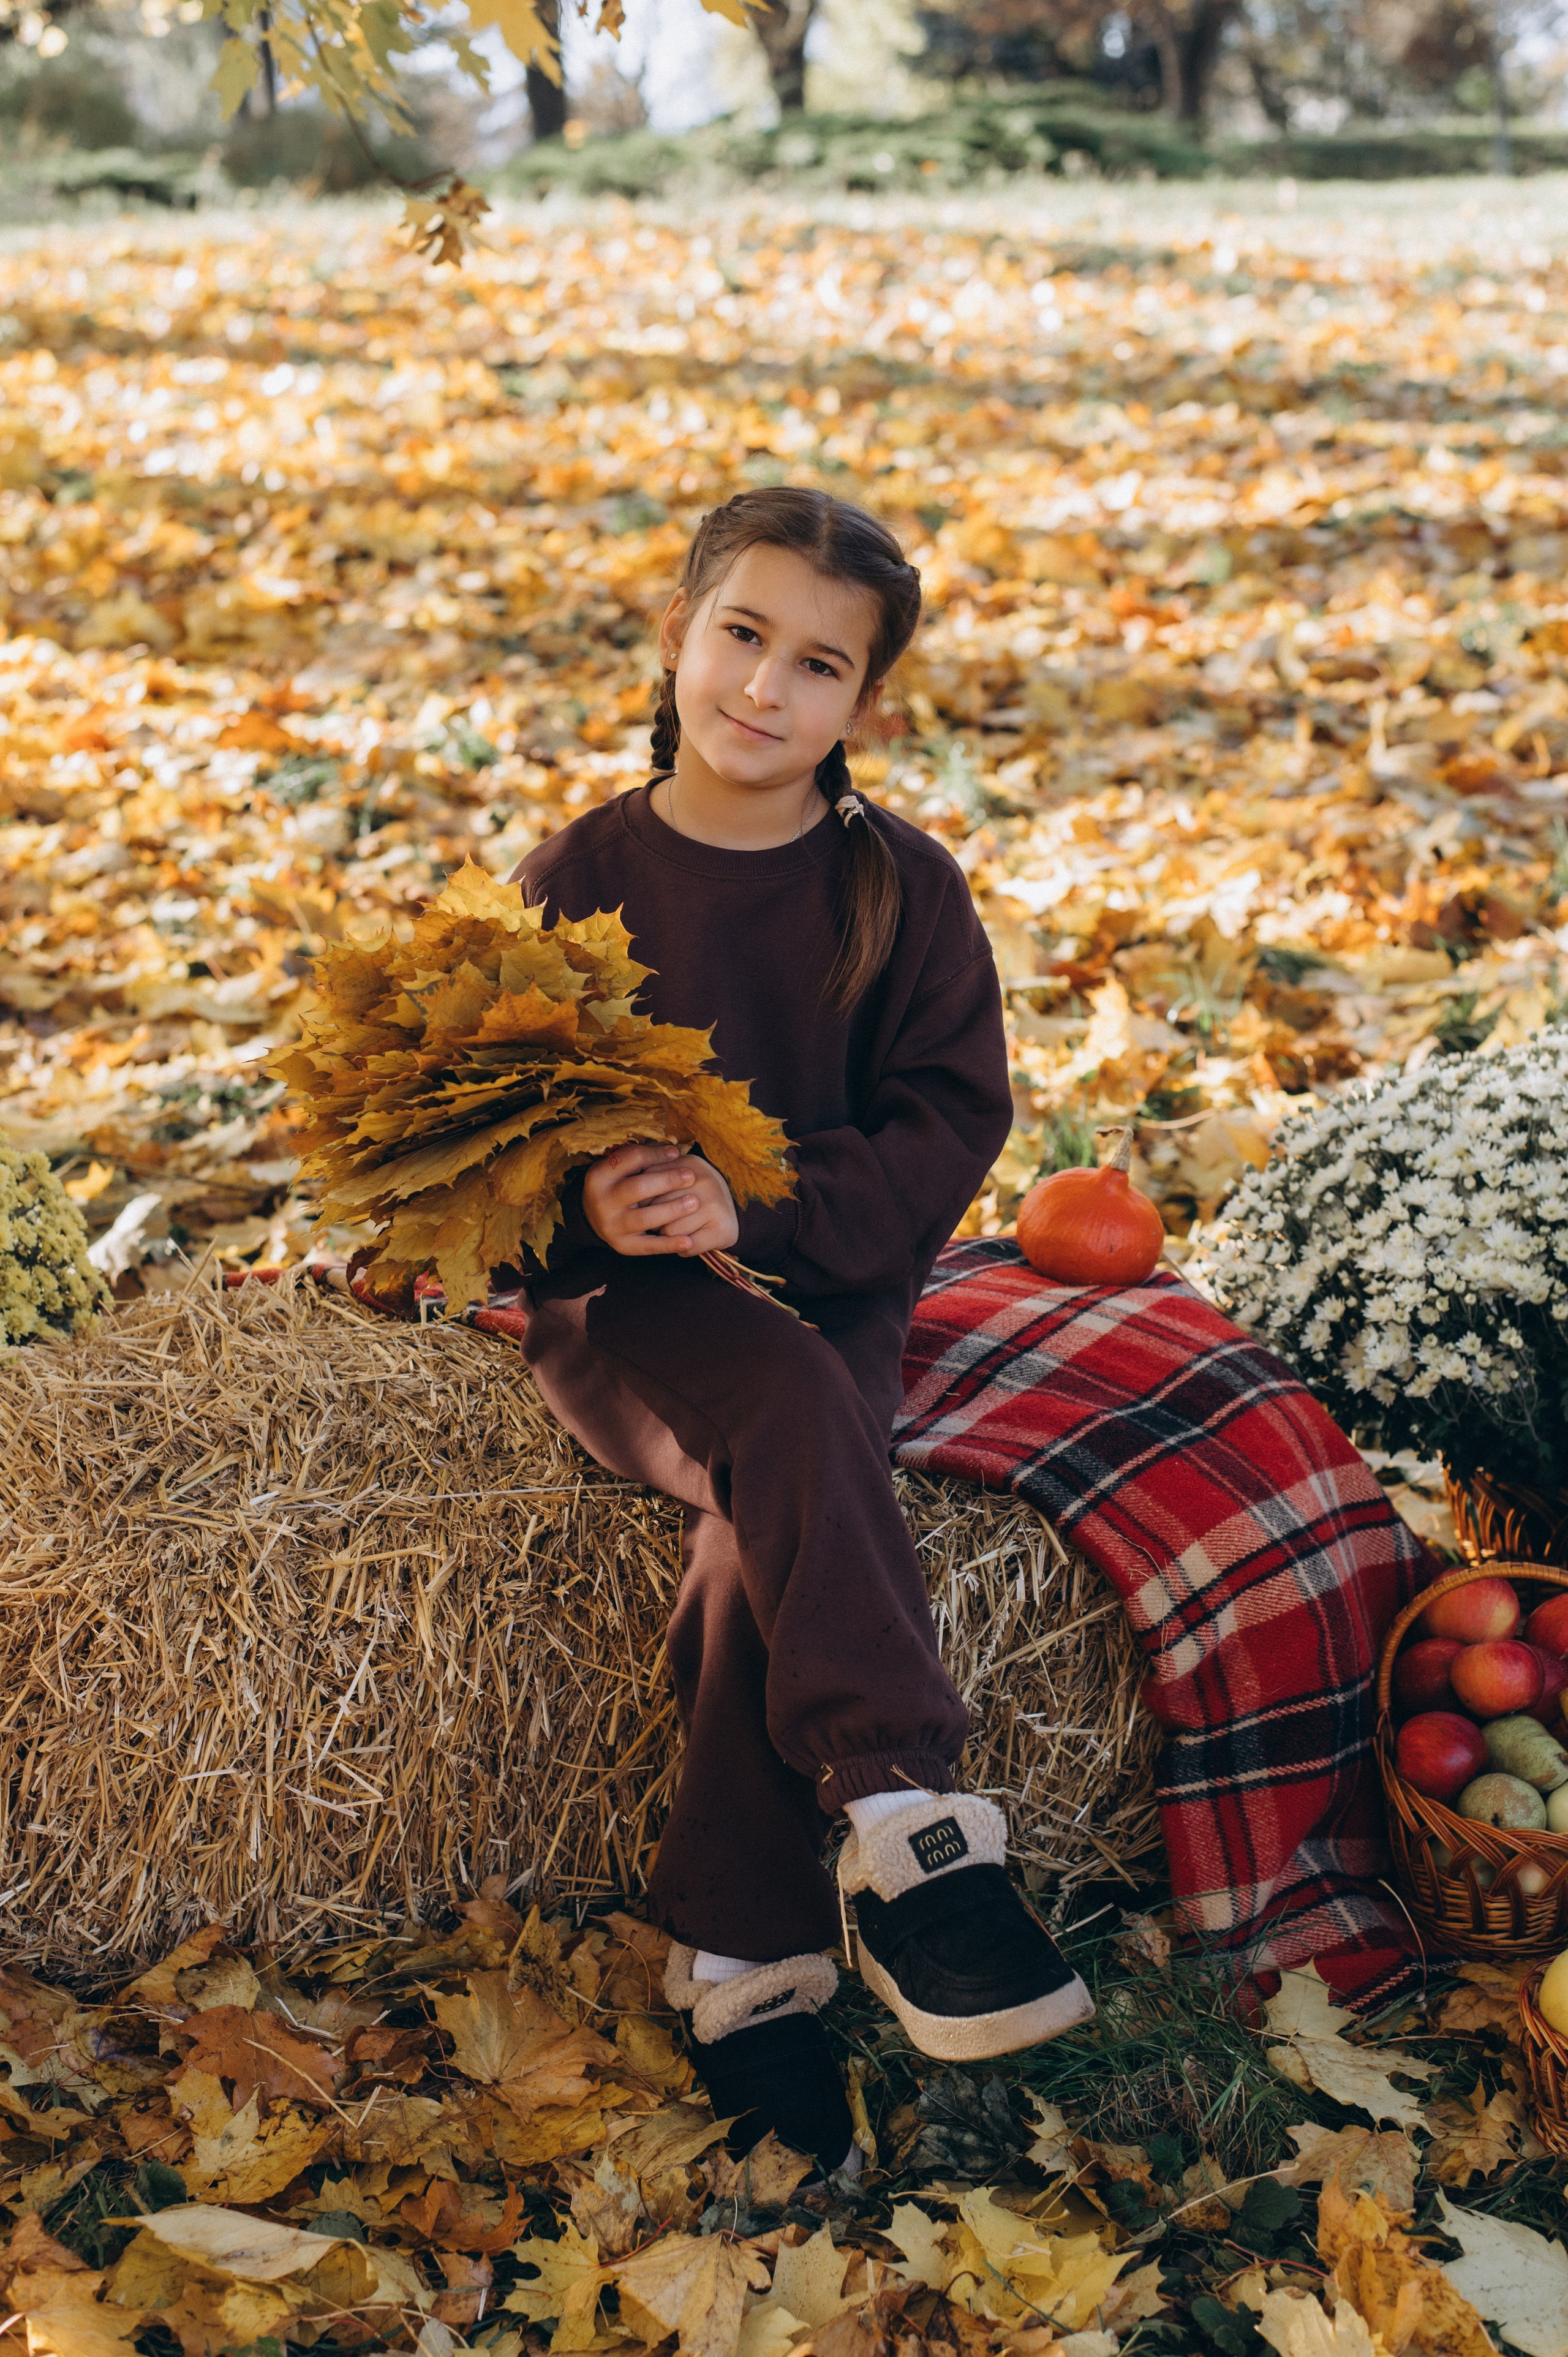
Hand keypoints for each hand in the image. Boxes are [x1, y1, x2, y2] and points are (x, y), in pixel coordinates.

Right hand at [582, 1142, 739, 1258]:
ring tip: (694, 1202)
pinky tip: (688, 1241)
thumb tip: (674, 1153)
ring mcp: (611, 1226)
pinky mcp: (622, 1245)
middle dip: (667, 1181)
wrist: (595, 1217)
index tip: (676, 1153)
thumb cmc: (617, 1185)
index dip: (655, 1155)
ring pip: (645, 1218)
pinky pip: (648, 1246)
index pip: (630, 1160)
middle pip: (638, 1188)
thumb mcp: (621, 1168)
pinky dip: (669, 1244)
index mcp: (599, 1176)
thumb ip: (644, 1159)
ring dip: (672, 1210)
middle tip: (691, 1176)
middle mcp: (601, 1202)